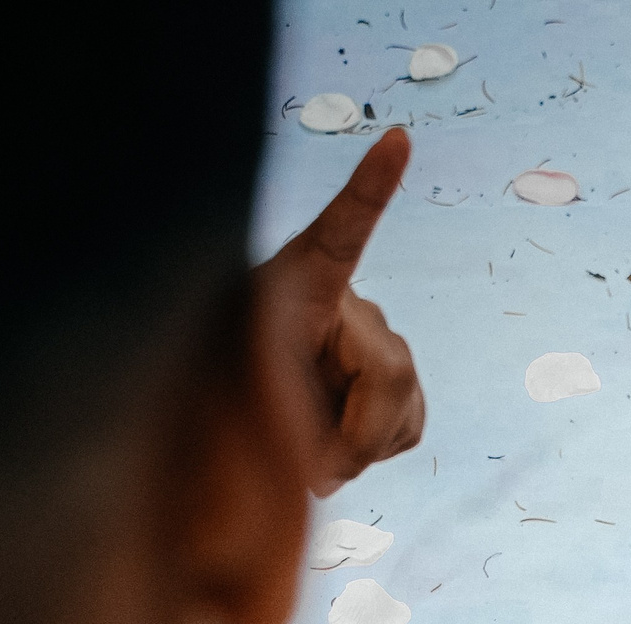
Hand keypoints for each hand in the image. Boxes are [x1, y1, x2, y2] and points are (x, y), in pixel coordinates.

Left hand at [255, 128, 424, 493]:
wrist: (231, 416)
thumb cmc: (220, 393)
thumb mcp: (237, 397)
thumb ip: (280, 428)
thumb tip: (325, 476)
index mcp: (301, 285)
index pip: (342, 231)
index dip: (369, 188)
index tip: (397, 139)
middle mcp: (351, 305)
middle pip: (392, 372)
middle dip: (356, 434)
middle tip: (312, 473)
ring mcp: (379, 342)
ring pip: (406, 408)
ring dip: (361, 445)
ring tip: (311, 456)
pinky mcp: (395, 384)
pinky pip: (411, 426)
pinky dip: (378, 447)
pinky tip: (342, 448)